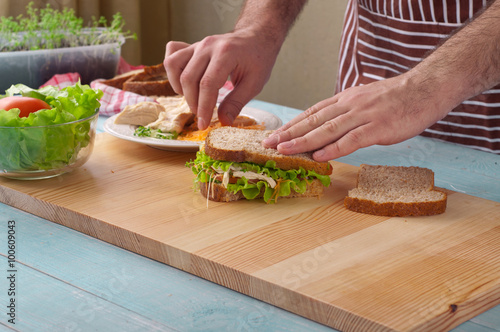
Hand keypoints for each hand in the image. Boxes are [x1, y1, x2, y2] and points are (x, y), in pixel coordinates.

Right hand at [163, 30, 279, 129]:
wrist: (256, 38)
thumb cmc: (258, 60)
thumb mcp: (254, 83)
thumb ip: (237, 102)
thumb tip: (223, 121)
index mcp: (226, 53)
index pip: (207, 84)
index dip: (203, 107)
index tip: (203, 124)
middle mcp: (208, 46)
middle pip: (189, 78)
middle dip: (193, 102)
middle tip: (202, 115)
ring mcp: (198, 44)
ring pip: (174, 65)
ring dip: (179, 87)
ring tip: (194, 98)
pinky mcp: (192, 46)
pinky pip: (172, 55)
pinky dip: (173, 72)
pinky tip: (185, 83)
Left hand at [262, 74, 453, 160]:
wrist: (426, 88)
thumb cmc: (396, 98)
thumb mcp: (365, 100)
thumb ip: (346, 113)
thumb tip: (329, 127)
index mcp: (344, 100)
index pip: (311, 112)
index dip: (291, 124)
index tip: (274, 135)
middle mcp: (349, 106)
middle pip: (313, 120)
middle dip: (288, 133)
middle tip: (269, 144)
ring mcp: (363, 116)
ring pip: (327, 130)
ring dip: (303, 141)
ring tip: (284, 150)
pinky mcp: (378, 127)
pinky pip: (352, 139)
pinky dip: (334, 148)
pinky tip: (319, 156)